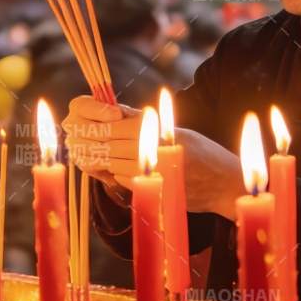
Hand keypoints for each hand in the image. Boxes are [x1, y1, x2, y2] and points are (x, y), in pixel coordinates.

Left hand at [61, 96, 241, 216]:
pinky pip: (123, 179)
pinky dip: (113, 172)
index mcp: (159, 131)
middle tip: (73, 138)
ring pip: (112, 162)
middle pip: (109, 144)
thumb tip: (113, 110)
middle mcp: (156, 151)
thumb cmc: (204, 152)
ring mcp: (153, 173)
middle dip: (90, 141)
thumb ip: (143, 121)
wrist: (226, 184)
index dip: (97, 123)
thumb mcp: (175, 130)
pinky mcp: (152, 190)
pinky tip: (107, 167)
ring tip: (83, 152)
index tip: (83, 121)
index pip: (116, 124)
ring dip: (98, 157)